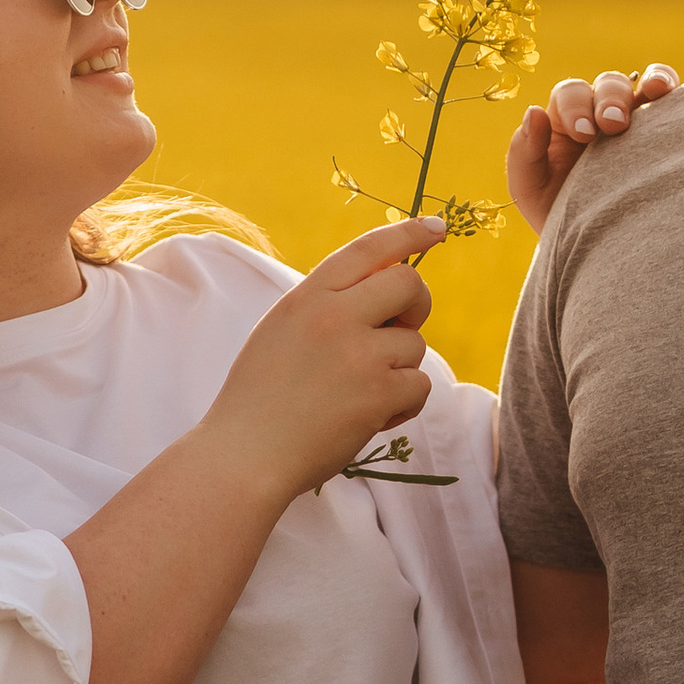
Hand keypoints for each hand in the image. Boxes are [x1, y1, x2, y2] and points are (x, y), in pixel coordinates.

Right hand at [203, 219, 441, 503]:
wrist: (246, 455)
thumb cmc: (260, 399)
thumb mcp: (281, 332)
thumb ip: (326, 306)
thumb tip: (384, 292)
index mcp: (307, 297)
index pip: (367, 249)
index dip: (408, 233)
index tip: (437, 228)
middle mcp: (334, 317)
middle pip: (409, 284)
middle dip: (417, 304)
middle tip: (400, 327)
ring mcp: (359, 354)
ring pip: (414, 344)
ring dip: (398, 369)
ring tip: (358, 394)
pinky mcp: (378, 393)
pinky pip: (419, 385)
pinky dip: (402, 404)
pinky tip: (367, 418)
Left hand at [506, 64, 680, 234]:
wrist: (602, 250)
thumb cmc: (562, 218)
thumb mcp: (532, 191)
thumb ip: (525, 153)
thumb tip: (534, 112)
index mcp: (570, 118)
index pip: (571, 94)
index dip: (576, 107)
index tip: (584, 135)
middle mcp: (608, 110)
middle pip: (612, 83)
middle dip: (613, 98)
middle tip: (614, 125)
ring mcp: (646, 118)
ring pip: (654, 81)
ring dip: (659, 79)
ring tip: (660, 92)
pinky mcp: (676, 130)